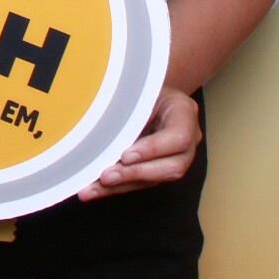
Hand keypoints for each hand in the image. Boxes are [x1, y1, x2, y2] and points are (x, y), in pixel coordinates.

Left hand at [77, 86, 200, 200]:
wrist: (145, 92)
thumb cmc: (140, 88)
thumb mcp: (138, 90)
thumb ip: (129, 109)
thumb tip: (102, 130)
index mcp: (184, 112)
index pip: (178, 138)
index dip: (153, 149)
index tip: (126, 155)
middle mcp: (187, 140)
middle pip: (171, 167)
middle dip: (135, 173)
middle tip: (106, 176)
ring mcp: (174, 158)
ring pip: (153, 180)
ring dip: (120, 186)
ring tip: (91, 190)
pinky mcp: (157, 171)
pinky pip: (138, 183)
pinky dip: (114, 187)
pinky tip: (93, 190)